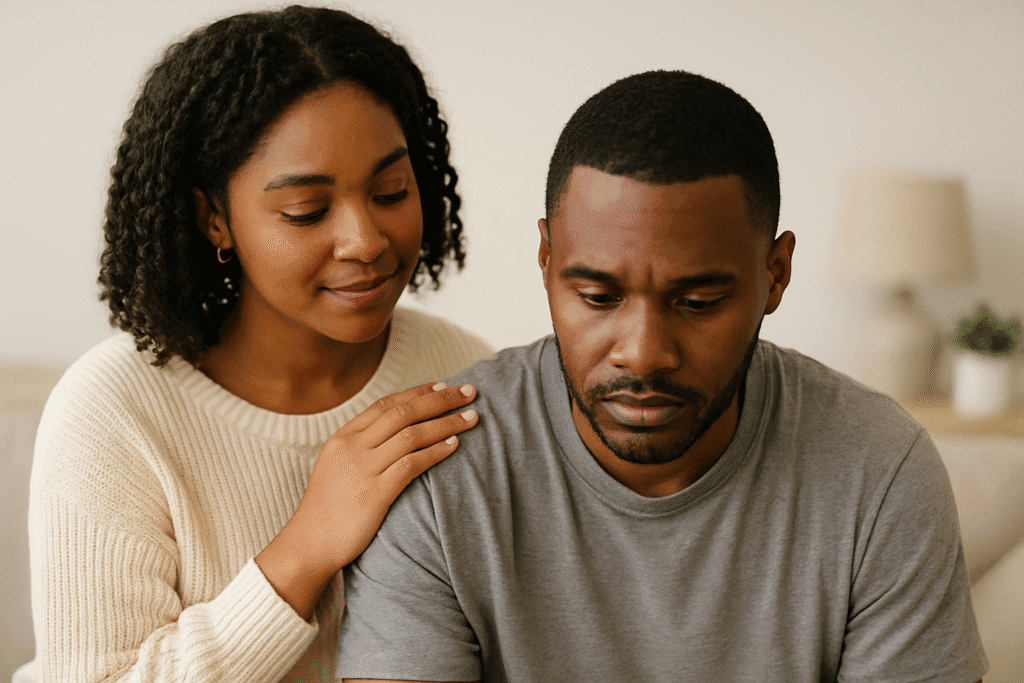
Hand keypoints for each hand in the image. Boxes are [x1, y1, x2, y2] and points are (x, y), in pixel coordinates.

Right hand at [255, 381, 477, 618]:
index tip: (444, 386)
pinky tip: (455, 446)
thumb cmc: (329, 508)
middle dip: (440, 399)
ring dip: (447, 423)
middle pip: (403, 412)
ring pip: (412, 434)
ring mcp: (362, 469)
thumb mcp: (338, 466)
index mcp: (343, 437)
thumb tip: (397, 432)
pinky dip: (436, 451)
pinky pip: (412, 464)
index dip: (418, 392)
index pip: (386, 404)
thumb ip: (363, 446)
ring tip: (472, 418)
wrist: (309, 544)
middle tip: (469, 392)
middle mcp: (352, 447)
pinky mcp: (375, 494)